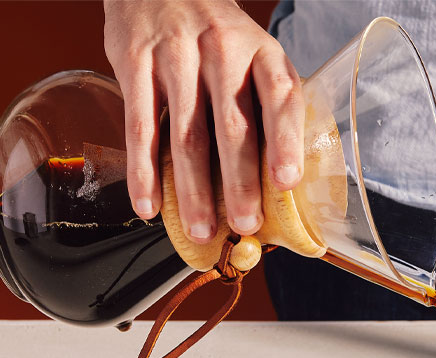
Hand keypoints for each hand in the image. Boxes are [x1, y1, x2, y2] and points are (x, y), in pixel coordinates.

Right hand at [103, 0, 303, 241]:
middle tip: (244, 224)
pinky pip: (138, 127)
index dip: (285, 141)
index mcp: (261, 52)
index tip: (286, 181)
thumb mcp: (255, 53)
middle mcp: (222, 51)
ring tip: (201, 229)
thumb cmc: (218, 34)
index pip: (280, 97)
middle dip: (240, 184)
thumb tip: (282, 177)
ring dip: (194, 191)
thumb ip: (267, 103)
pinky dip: (143, 172)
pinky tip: (148, 206)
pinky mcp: (134, 63)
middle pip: (233, 127)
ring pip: (187, 135)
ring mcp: (175, 56)